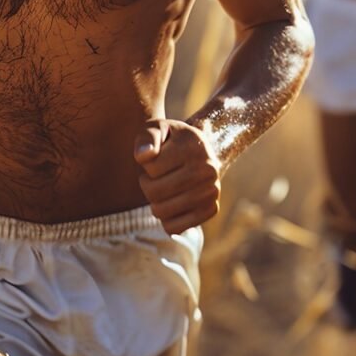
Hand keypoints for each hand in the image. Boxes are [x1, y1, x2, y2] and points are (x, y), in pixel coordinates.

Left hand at [133, 119, 220, 234]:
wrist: (202, 150)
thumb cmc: (172, 140)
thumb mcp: (158, 128)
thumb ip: (147, 137)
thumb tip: (143, 156)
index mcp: (194, 146)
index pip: (151, 167)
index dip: (145, 165)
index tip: (154, 158)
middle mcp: (208, 169)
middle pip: (155, 192)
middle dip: (146, 185)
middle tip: (153, 177)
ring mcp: (212, 191)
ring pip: (162, 212)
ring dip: (154, 202)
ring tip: (161, 188)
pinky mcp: (211, 209)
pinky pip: (174, 227)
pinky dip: (165, 219)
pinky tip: (170, 203)